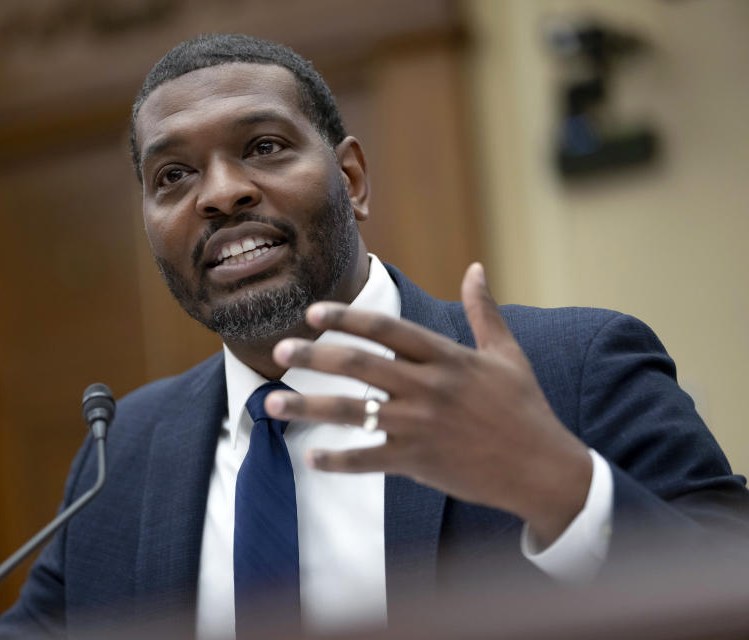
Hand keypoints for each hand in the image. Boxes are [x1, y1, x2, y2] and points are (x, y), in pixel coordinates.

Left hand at [266, 263, 591, 545]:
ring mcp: (421, 426)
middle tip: (280, 349)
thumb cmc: (524, 408)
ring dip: (308, 407)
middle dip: (315, 355)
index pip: (387, 329)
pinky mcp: (418, 462)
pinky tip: (310, 456)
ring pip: (353, 413)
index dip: (347, 317)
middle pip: (360, 365)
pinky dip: (337, 460)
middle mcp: (429, 388)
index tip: (313, 312)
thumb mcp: (507, 355)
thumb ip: (484, 312)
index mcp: (447, 357)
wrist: (542, 469)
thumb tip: (476, 268)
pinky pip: (367, 460)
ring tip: (272, 403)